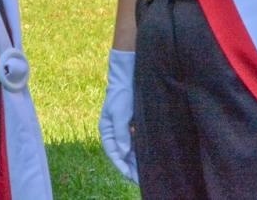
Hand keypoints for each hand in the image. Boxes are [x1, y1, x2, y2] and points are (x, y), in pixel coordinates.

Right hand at [98, 50, 138, 180]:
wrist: (129, 76)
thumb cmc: (122, 94)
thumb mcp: (120, 114)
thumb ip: (122, 134)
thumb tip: (124, 153)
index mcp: (107, 130)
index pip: (114, 153)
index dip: (122, 166)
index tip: (131, 177)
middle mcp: (115, 132)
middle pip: (122, 154)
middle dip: (131, 167)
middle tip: (141, 180)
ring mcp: (124, 129)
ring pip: (130, 150)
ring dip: (137, 160)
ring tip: (147, 173)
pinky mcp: (133, 125)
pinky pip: (137, 142)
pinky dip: (141, 150)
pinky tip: (150, 157)